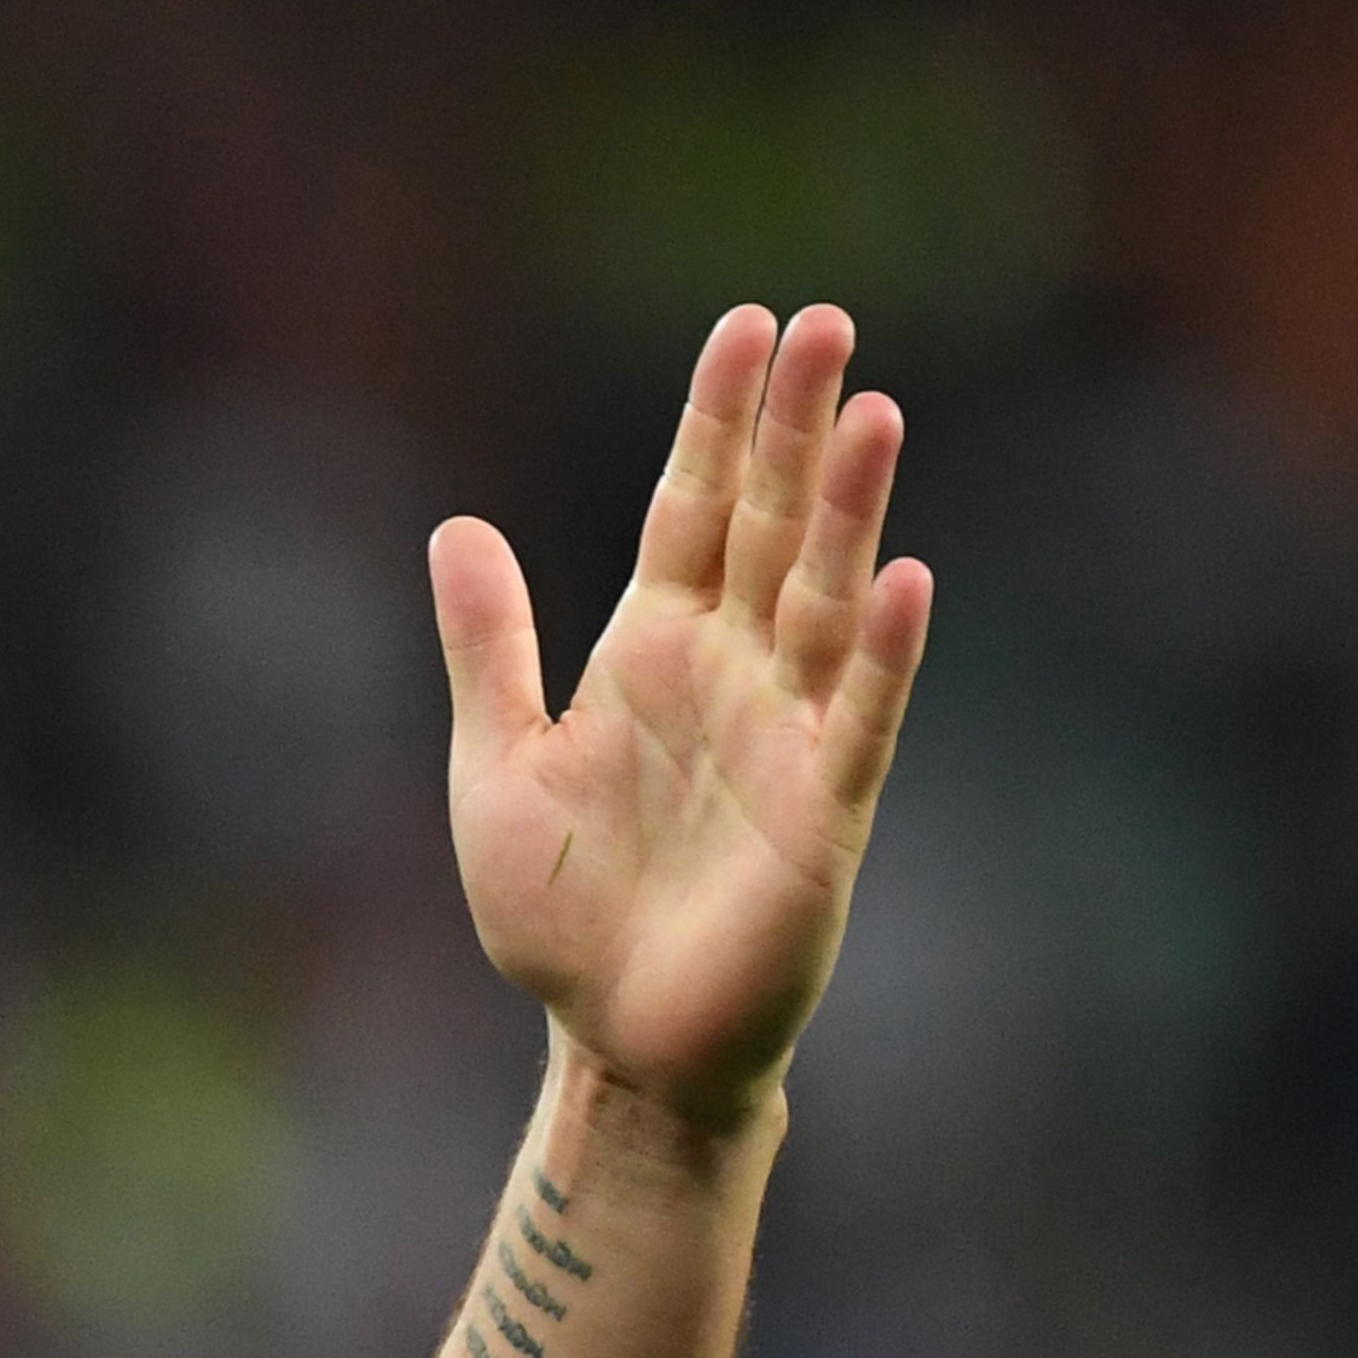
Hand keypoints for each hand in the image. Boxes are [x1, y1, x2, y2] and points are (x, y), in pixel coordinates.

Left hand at [432, 304, 933, 1135]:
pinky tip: (902, 580)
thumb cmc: (560, 910)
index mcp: (652, 648)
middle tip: (827, 320)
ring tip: (872, 411)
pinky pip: (855, 719)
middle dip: (795, 426)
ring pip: (823, 597)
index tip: (745, 325)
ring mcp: (784, 734)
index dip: (715, 420)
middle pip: (771, 524)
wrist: (614, 1038)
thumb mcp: (494, 761)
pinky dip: (878, 653)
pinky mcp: (821, 813)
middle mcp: (730, 672)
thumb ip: (487, 646)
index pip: (692, 506)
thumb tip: (456, 525)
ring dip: (848, 510)